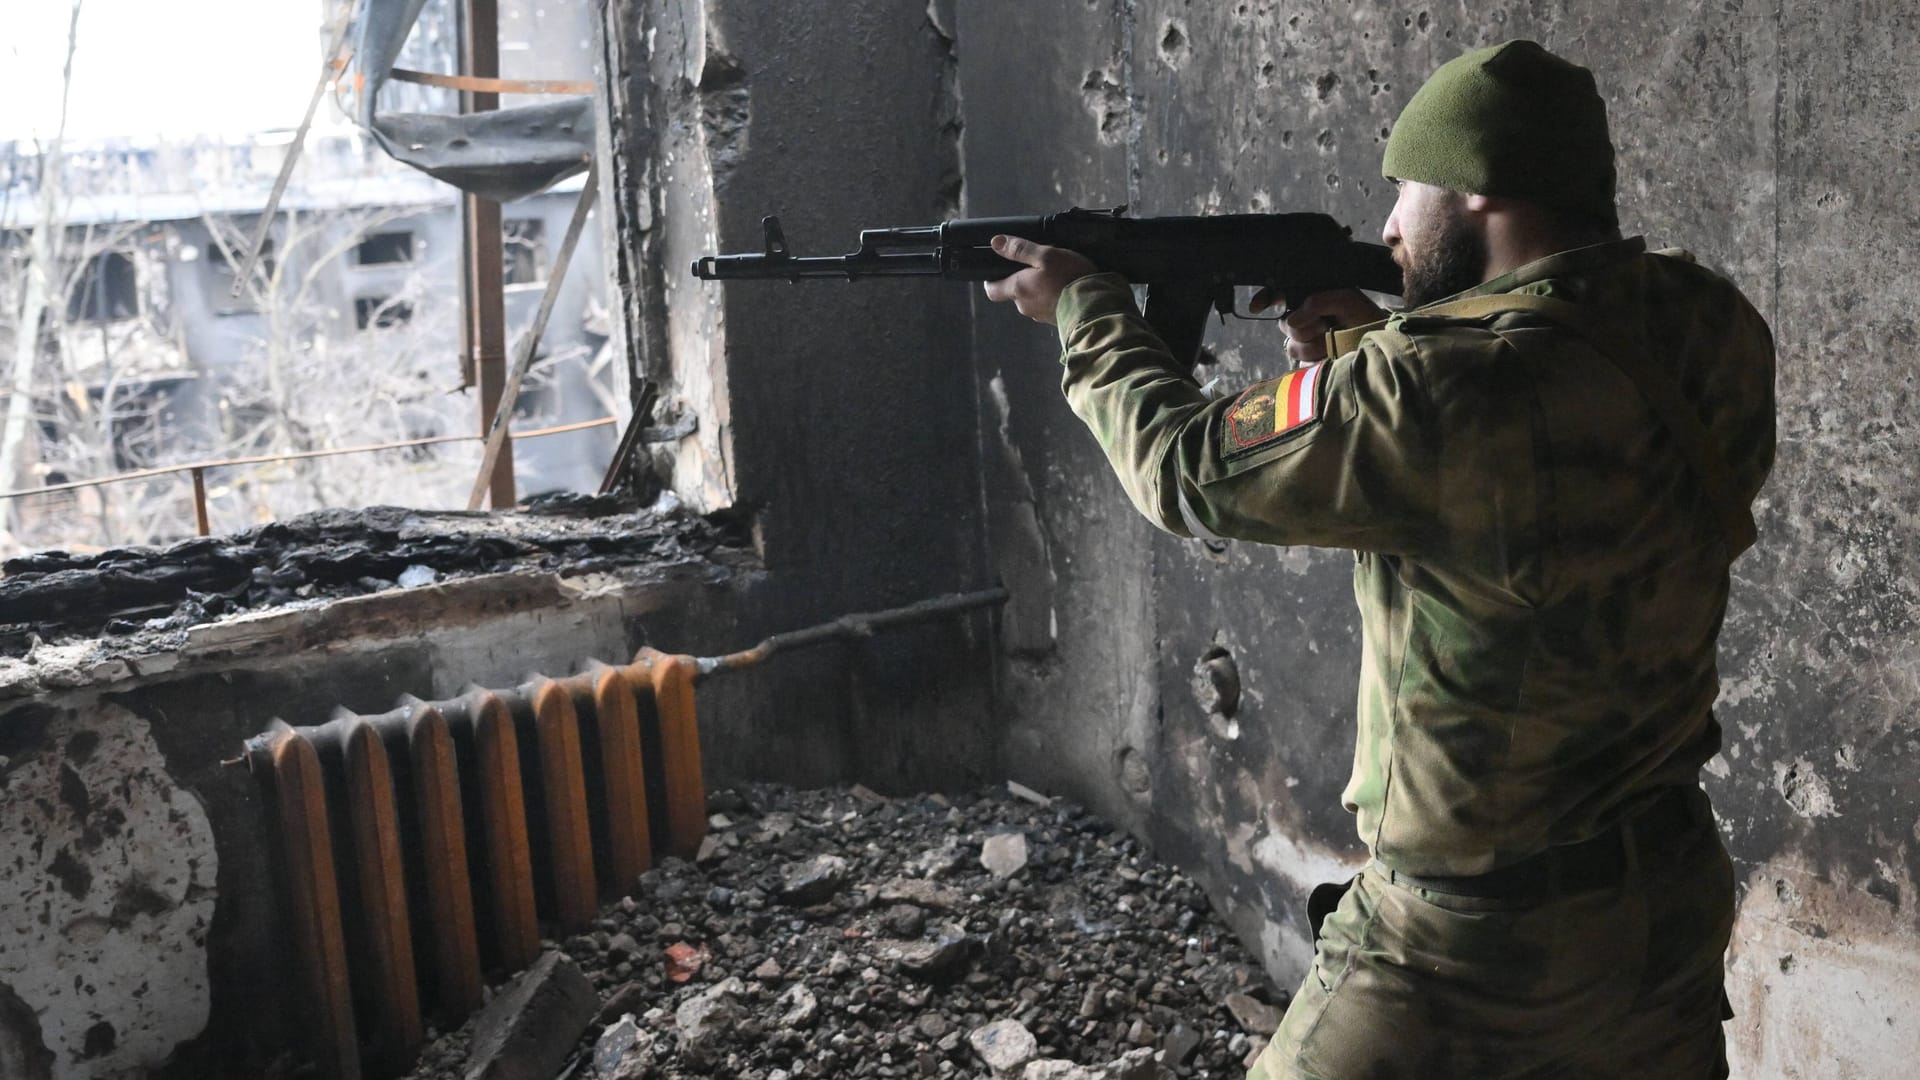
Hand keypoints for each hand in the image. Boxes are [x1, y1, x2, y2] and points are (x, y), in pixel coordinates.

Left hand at [980, 235, 1098, 324]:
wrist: (1095, 307)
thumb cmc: (1068, 277)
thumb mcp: (1046, 255)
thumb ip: (1020, 249)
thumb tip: (995, 243)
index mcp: (1018, 289)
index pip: (992, 290)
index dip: (993, 281)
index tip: (999, 272)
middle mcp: (1024, 307)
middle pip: (1015, 294)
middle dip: (1023, 283)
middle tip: (1038, 268)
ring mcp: (1040, 317)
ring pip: (1033, 301)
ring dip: (1040, 291)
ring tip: (1057, 277)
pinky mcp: (1055, 322)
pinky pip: (1048, 308)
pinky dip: (1053, 299)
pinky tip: (1066, 290)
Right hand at [1250, 288, 1386, 364]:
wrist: (1384, 346)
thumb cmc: (1367, 318)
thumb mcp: (1347, 300)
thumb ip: (1318, 302)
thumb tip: (1292, 321)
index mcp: (1312, 298)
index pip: (1280, 295)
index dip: (1266, 298)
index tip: (1257, 308)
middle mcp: (1306, 319)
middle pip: (1284, 324)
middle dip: (1305, 327)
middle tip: (1327, 325)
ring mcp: (1308, 342)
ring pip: (1292, 346)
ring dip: (1314, 345)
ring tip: (1335, 342)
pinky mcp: (1311, 364)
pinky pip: (1301, 364)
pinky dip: (1316, 360)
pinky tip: (1330, 356)